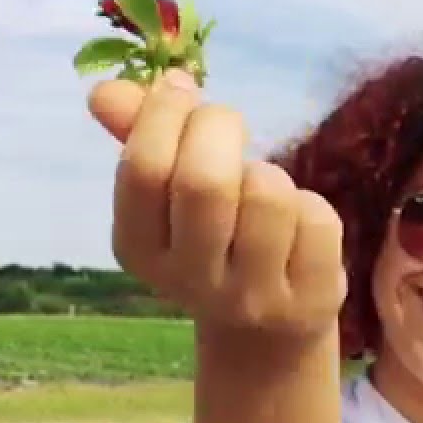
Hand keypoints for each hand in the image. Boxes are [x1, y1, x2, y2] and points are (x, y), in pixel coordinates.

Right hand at [87, 70, 346, 339]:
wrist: (270, 332)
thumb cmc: (217, 241)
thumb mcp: (170, 199)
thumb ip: (137, 137)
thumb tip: (105, 90)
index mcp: (140, 251)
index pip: (143, 169)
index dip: (165, 113)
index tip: (182, 92)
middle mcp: (190, 282)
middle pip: (204, 181)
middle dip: (219, 126)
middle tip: (226, 124)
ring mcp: (253, 298)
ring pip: (267, 194)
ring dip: (269, 172)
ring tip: (262, 190)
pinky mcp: (310, 300)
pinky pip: (316, 219)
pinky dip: (311, 204)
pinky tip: (297, 228)